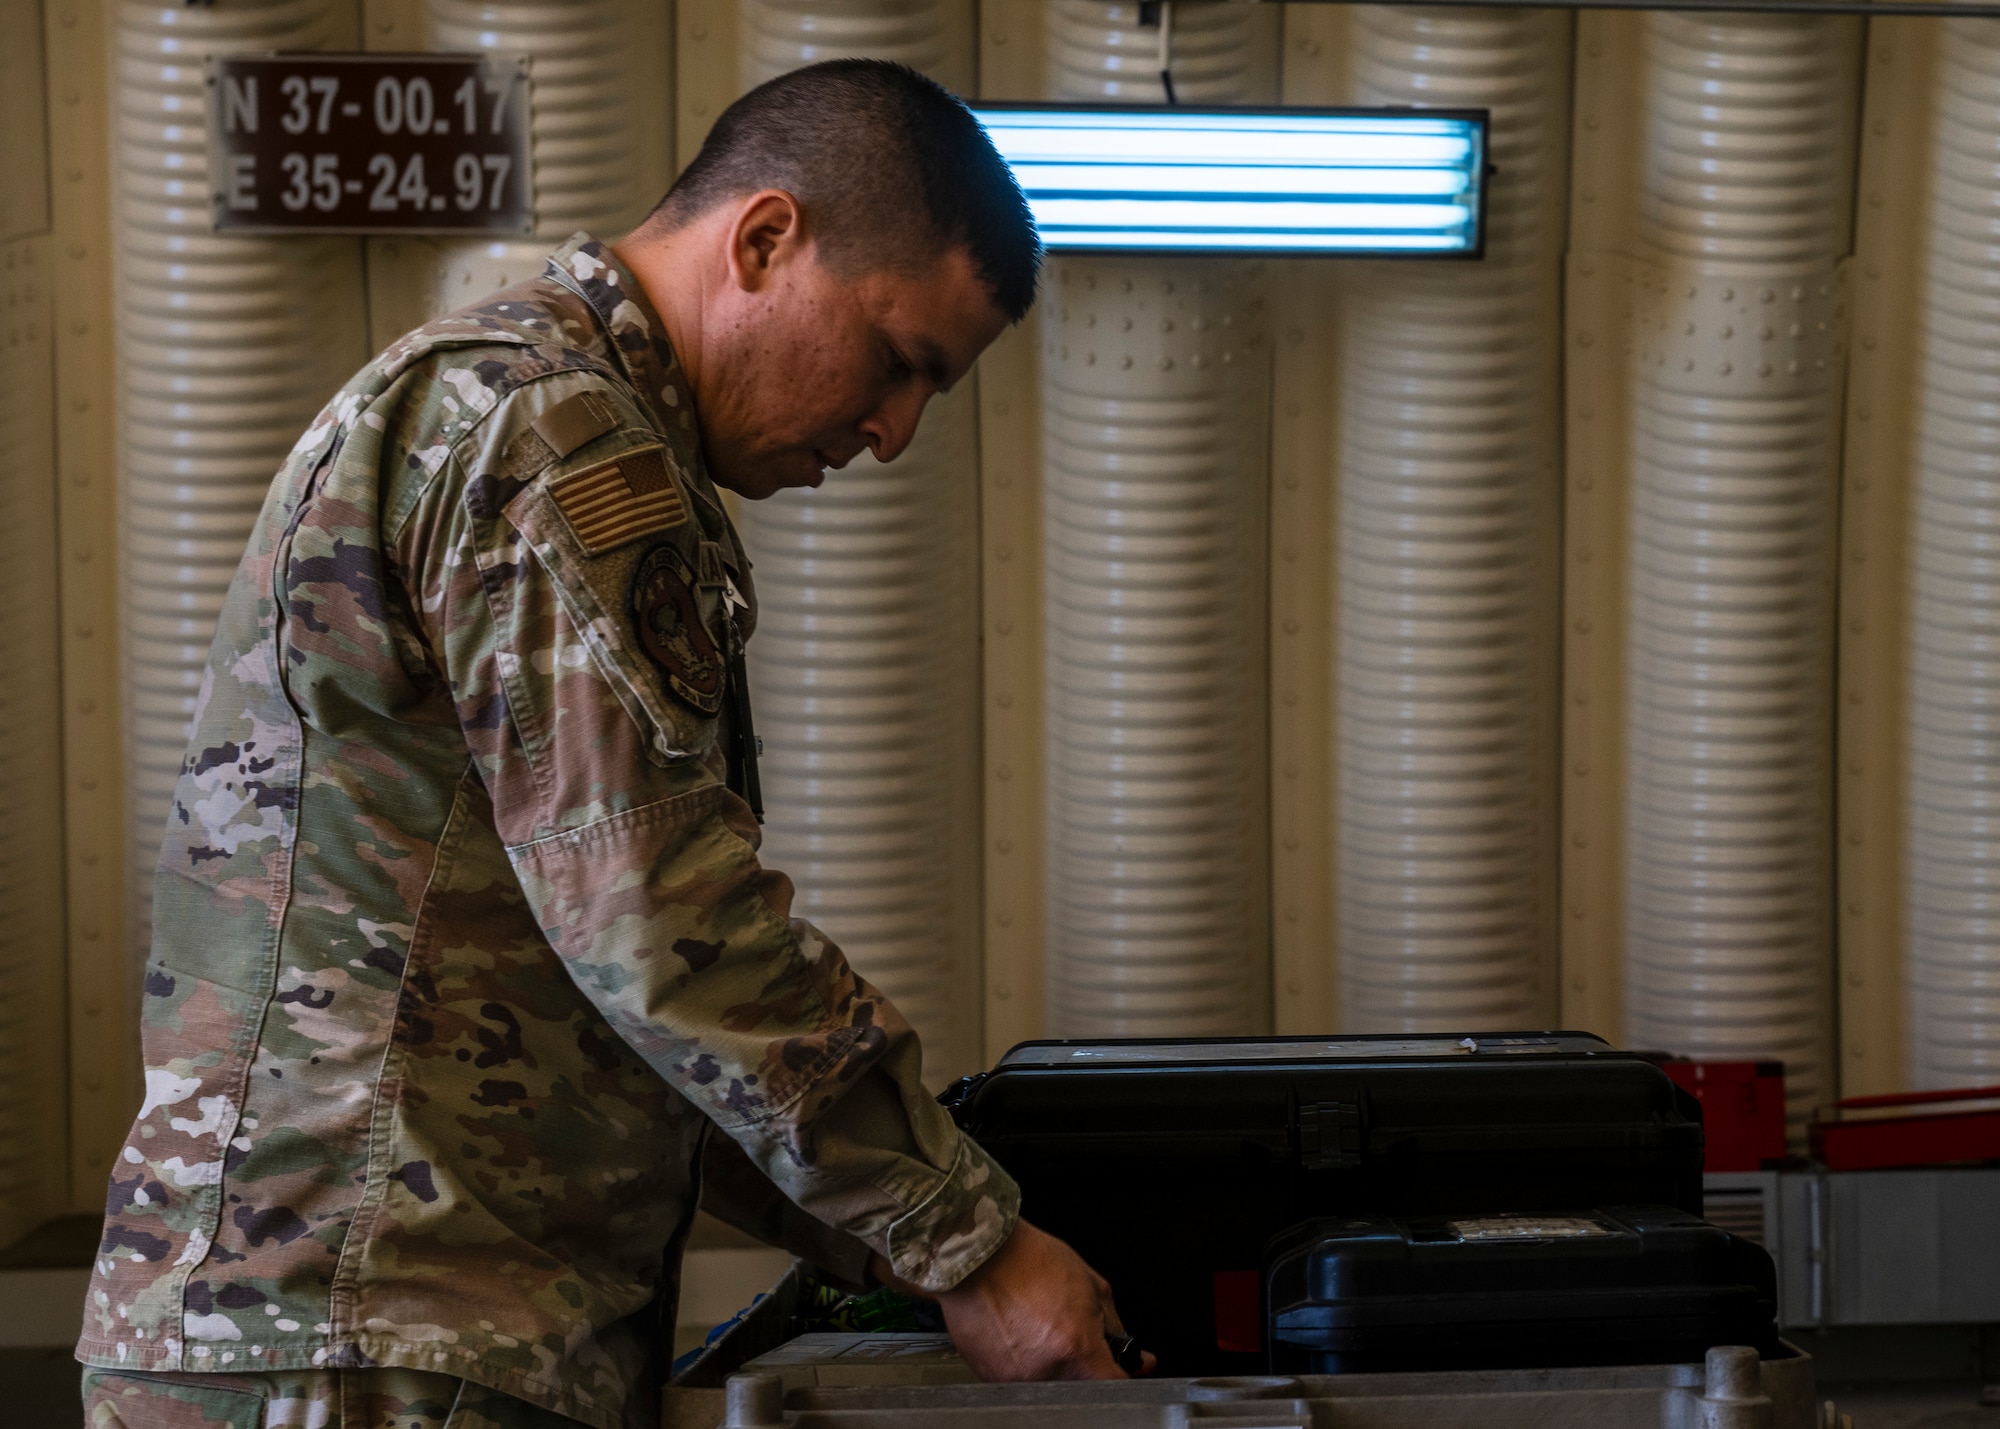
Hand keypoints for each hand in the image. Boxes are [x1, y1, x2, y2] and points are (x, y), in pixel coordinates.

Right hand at [870, 1218, 1154, 1381]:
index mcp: (1076, 1347)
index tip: (1122, 1367)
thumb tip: (1136, 1356)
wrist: (979, 1255)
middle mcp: (1046, 1370)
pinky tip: (1019, 1332)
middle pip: (1081, 1386)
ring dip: (1052, 1362)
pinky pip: (1020, 1380)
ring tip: (1039, 1326)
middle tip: (1071, 1333)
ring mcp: (1016, 1379)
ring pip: (1051, 1385)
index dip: (1122, 1374)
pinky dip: (1026, 1362)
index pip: (1113, 1385)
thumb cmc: (1029, 1260)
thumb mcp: (1090, 1284)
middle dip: (1084, 1364)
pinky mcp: (992, 1378)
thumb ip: (1115, 1327)